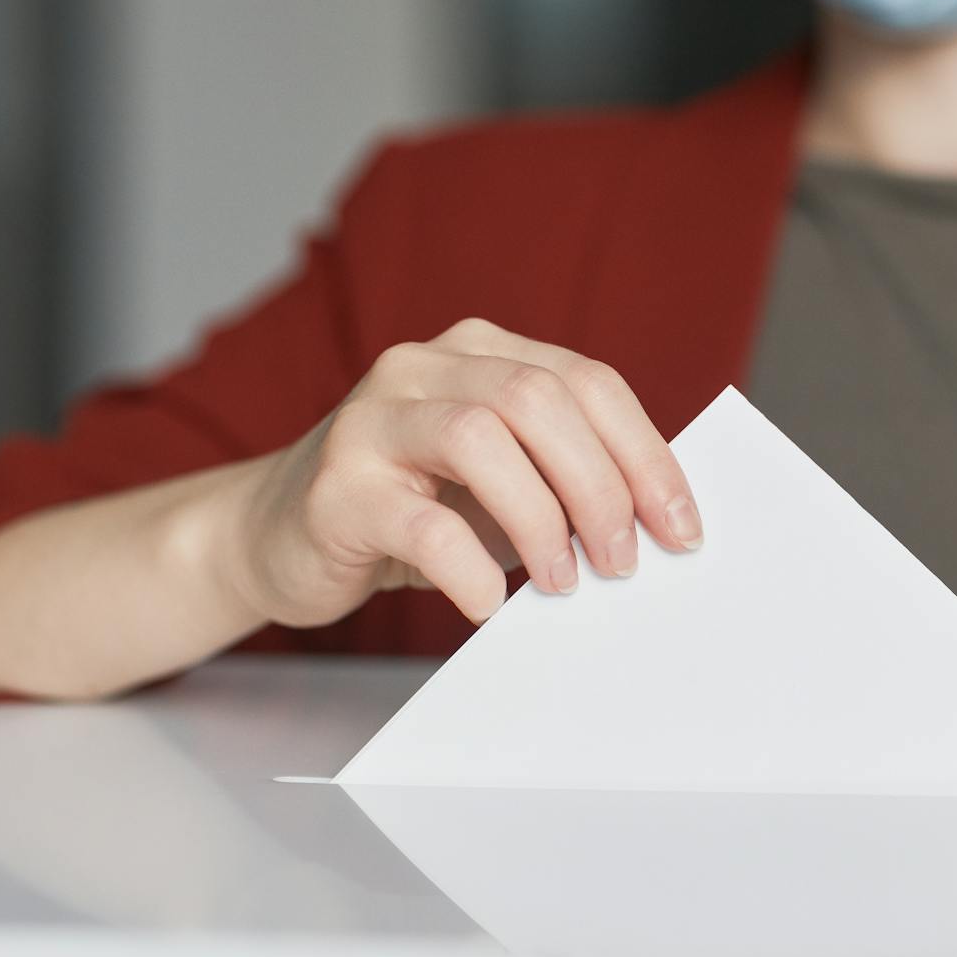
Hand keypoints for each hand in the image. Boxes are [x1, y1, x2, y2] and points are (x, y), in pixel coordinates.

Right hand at [226, 318, 703, 626]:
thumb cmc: (410, 509)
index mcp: (478, 352)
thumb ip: (563, 475)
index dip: (644, 453)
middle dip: (599, 485)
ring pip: (478, 440)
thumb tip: (658, 522)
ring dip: (540, 520)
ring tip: (562, 582)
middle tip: (622, 561)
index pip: (585, 382)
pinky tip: (486, 603)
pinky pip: (420, 523)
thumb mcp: (498, 479)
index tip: (681, 526)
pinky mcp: (334, 488)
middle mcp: (422, 368)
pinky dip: (470, 570)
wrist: (275, 537)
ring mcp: (370, 420)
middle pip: (537, 399)